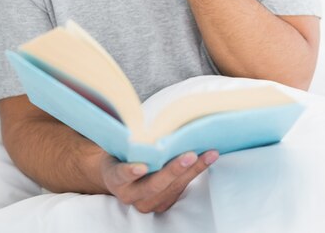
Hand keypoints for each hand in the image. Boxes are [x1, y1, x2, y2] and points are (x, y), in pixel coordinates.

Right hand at [99, 149, 218, 213]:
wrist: (119, 175)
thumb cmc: (121, 153)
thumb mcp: (119, 145)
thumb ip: (130, 140)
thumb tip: (146, 120)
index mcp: (115, 178)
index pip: (121, 175)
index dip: (130, 172)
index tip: (142, 167)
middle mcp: (130, 194)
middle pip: (153, 185)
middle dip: (173, 170)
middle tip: (189, 156)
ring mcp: (147, 202)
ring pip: (172, 188)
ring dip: (193, 170)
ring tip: (209, 154)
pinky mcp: (162, 203)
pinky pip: (180, 189)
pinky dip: (195, 172)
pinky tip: (207, 158)